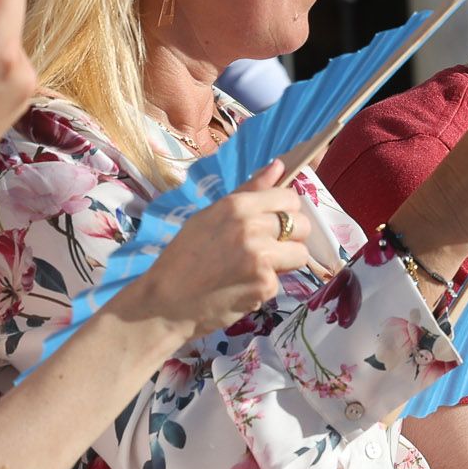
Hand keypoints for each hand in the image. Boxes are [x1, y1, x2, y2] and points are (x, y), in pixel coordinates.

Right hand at [114, 163, 315, 341]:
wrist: (165, 303)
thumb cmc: (183, 257)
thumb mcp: (209, 216)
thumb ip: (248, 191)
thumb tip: (279, 165)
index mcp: (237, 206)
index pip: (290, 198)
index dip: (286, 211)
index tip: (275, 222)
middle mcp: (252, 227)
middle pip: (303, 224)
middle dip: (292, 236)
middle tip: (270, 247)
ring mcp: (261, 257)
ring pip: (301, 253)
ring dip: (286, 261)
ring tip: (258, 267)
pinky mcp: (265, 285)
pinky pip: (282, 280)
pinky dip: (265, 285)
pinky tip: (242, 287)